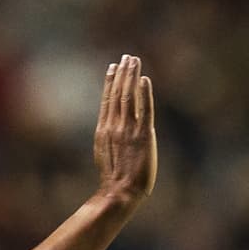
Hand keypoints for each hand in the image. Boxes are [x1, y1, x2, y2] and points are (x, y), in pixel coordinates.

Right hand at [94, 54, 155, 204]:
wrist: (120, 192)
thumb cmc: (114, 179)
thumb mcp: (104, 153)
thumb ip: (108, 137)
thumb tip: (109, 127)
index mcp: (103, 129)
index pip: (107, 99)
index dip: (110, 81)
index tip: (112, 67)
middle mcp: (114, 126)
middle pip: (118, 93)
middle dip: (122, 74)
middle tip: (126, 57)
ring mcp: (127, 130)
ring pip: (129, 97)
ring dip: (131, 77)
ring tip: (134, 61)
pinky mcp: (143, 136)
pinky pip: (144, 110)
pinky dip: (144, 93)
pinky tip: (144, 80)